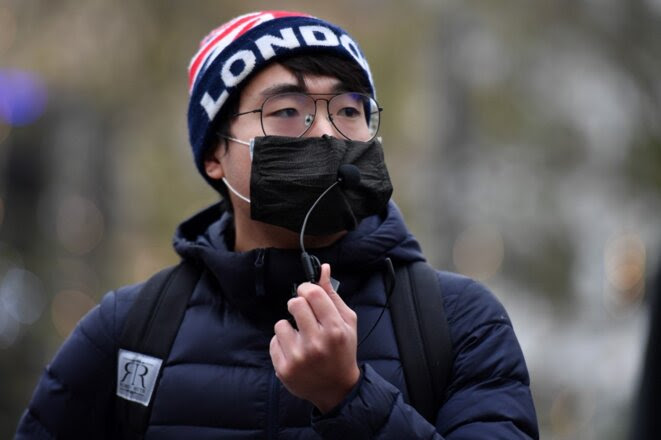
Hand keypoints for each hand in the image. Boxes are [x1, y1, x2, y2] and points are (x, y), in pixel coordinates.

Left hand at [270, 263, 359, 412]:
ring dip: (289, 327)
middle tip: (303, 315)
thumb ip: (332, 294)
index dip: (307, 288)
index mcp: (335, 329)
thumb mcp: (347, 322)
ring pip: (281, 323)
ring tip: (301, 337)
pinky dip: (282, 343)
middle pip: (295, 304)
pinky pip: (273, 341)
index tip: (307, 293)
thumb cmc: (343, 350)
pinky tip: (295, 351)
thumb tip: (322, 268)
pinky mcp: (284, 368)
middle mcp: (316, 343)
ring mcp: (298, 357)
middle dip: (297, 304)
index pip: (312, 294)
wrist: (337, 388)